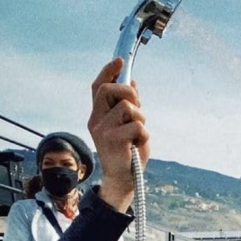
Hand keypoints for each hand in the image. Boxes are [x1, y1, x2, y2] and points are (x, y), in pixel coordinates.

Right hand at [88, 58, 150, 210]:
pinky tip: (138, 145)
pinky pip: (137, 126)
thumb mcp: (127, 126)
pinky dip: (144, 135)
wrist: (124, 179)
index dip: (108, 72)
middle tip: (138, 107)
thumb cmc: (127, 152)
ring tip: (138, 133)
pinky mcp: (113, 140)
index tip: (120, 61)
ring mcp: (102, 130)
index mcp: (98, 116)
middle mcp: (96, 121)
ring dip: (141, 118)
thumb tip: (132, 83)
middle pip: (109, 90)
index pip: (97, 87)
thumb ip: (127, 106)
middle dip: (129, 93)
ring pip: (128, 107)